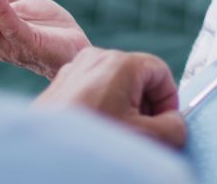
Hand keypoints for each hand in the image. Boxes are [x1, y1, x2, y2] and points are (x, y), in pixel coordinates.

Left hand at [34, 48, 186, 148]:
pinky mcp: (59, 86)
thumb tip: (174, 122)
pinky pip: (92, 93)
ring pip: (114, 87)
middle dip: (145, 108)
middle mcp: (95, 57)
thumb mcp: (148, 138)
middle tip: (141, 136)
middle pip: (137, 78)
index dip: (169, 102)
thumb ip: (175, 127)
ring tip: (117, 137)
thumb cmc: (94, 144)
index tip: (163, 127)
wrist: (41, 159)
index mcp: (120, 62)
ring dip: (123, 112)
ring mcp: (73, 70)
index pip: (161, 73)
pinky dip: (101, 111)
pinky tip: (97, 134)